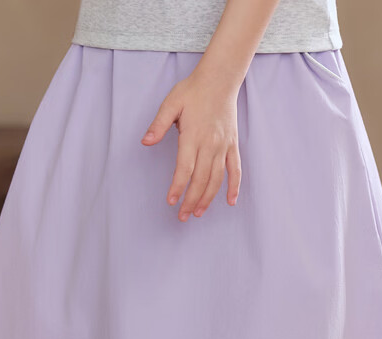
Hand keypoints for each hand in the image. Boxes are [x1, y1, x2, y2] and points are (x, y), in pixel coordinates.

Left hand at [140, 70, 242, 220]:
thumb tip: (145, 142)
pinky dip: (235, 187)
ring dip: (208, 198)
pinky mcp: (233, 145)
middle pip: (201, 179)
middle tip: (182, 216)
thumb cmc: (193, 90)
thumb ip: (158, 124)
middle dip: (191, 200)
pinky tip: (231, 202)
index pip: (185, 168)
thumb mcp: (171, 103)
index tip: (171, 201)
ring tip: (198, 213)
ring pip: (217, 179)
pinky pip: (236, 170)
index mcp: (193, 136)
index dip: (178, 187)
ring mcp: (223, 146)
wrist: (220, 79)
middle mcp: (210, 144)